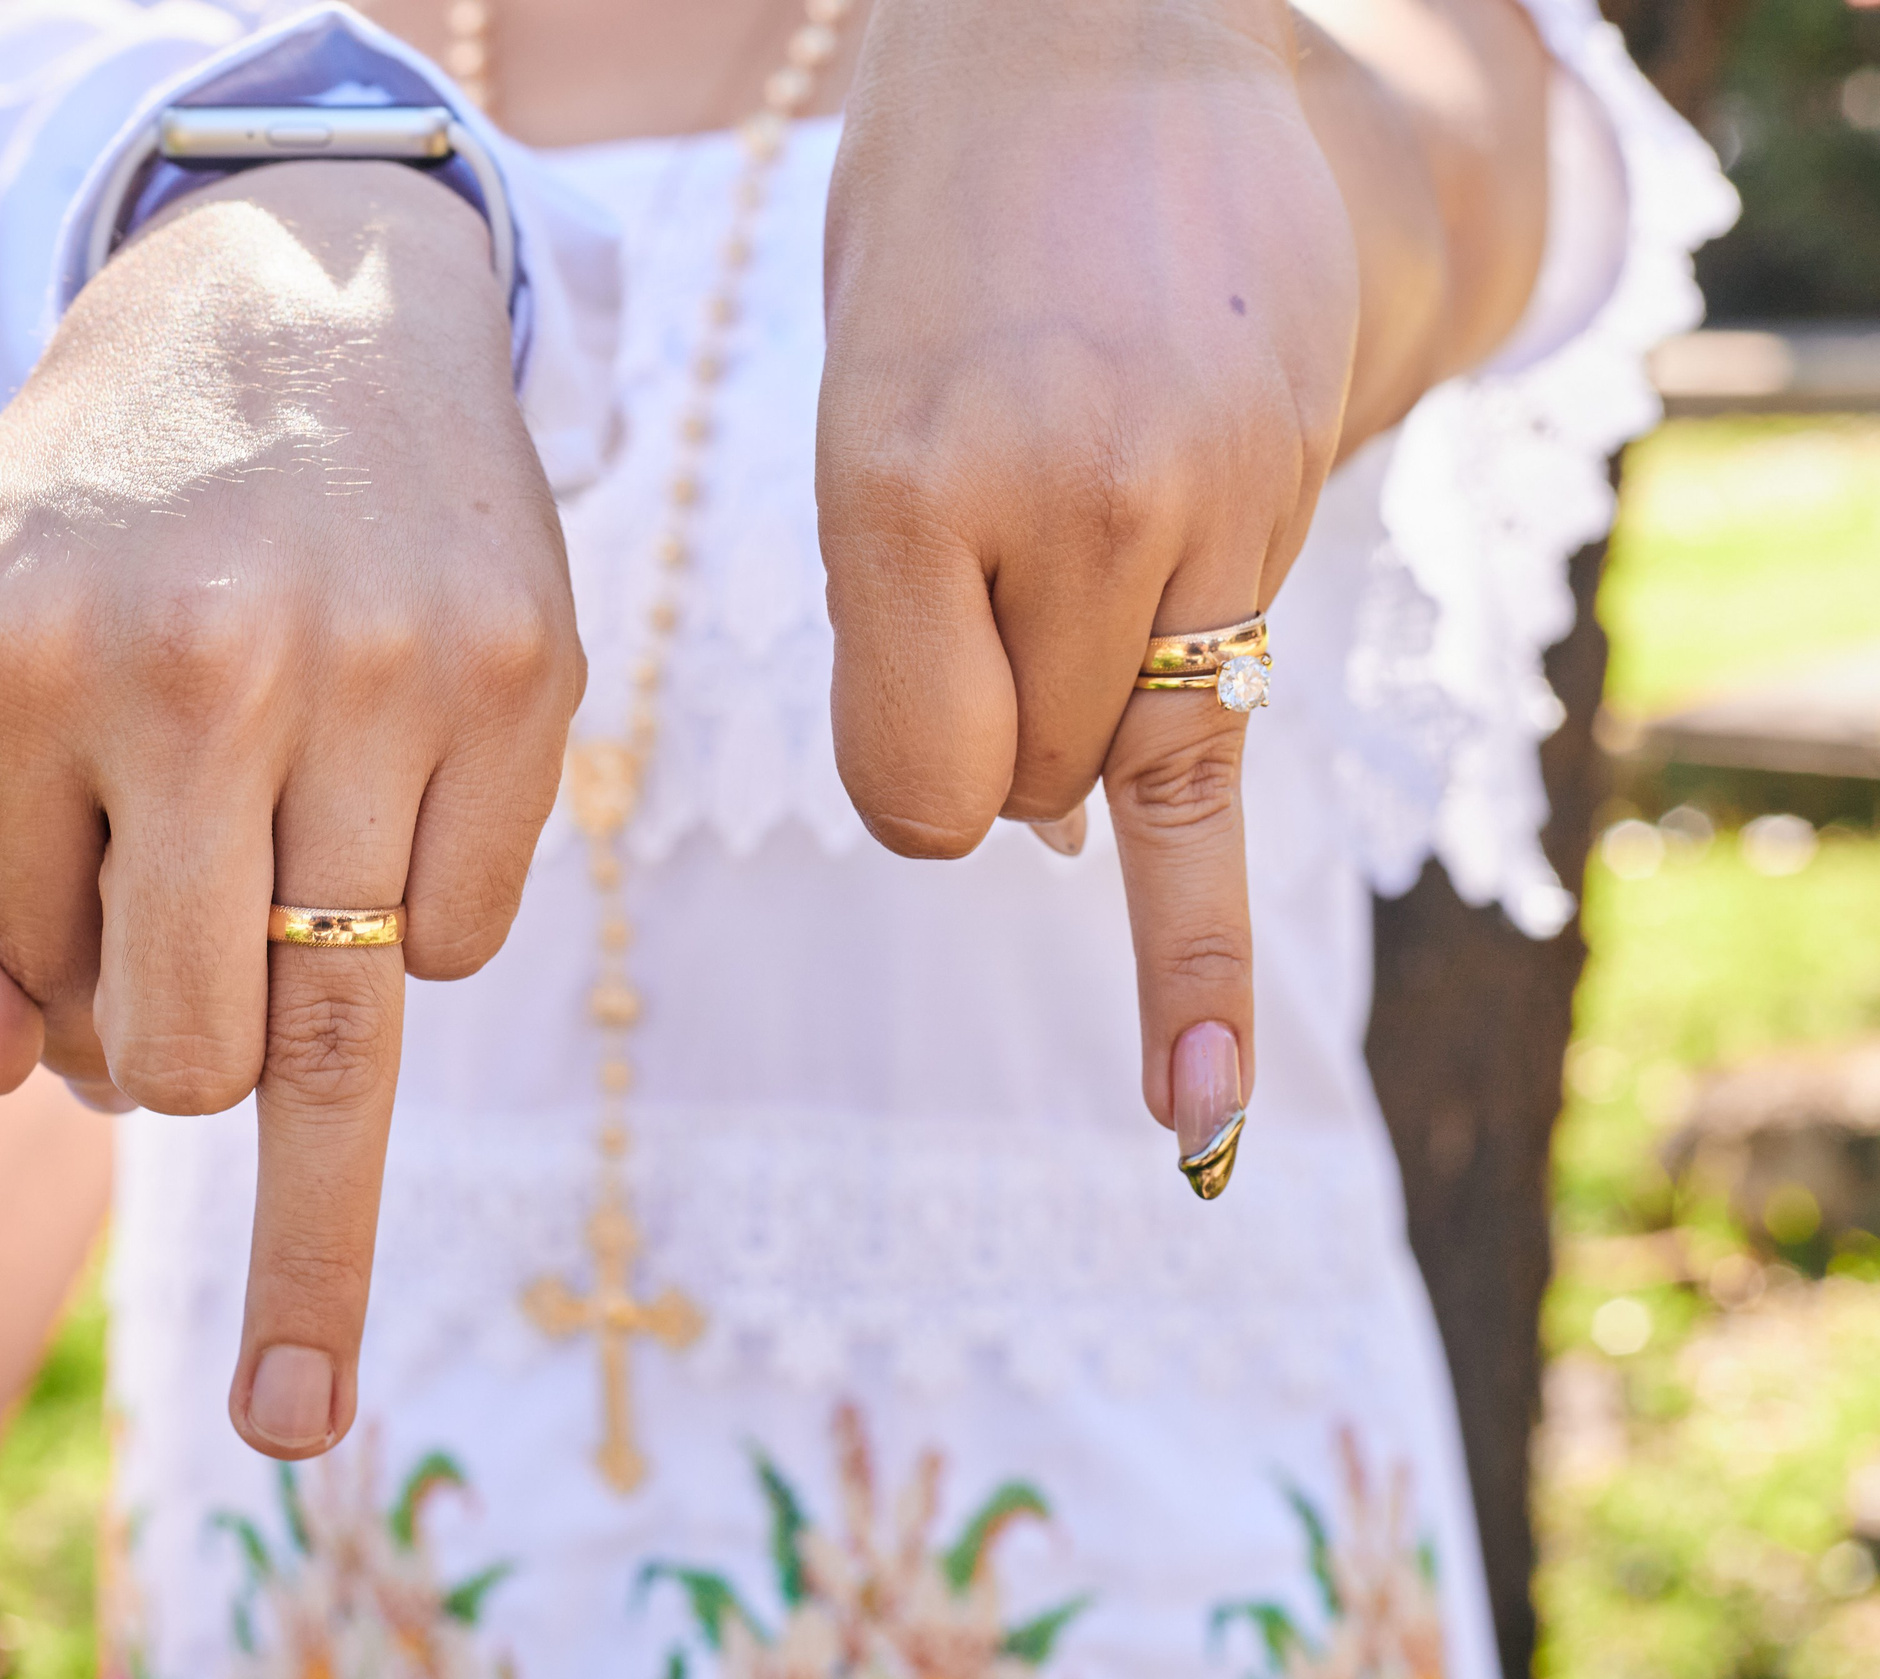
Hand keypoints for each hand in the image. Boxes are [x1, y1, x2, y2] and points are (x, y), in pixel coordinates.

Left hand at [0, 161, 579, 1456]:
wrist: (300, 308)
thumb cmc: (85, 524)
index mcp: (16, 654)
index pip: (33, 976)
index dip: (49, 957)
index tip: (77, 865)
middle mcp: (204, 659)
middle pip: (192, 1063)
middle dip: (172, 1058)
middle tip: (181, 972)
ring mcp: (389, 668)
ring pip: (344, 1034)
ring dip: (295, 1016)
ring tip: (284, 937)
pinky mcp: (527, 674)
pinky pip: (469, 949)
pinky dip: (417, 925)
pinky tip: (384, 807)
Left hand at [817, 0, 1359, 1153]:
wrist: (1111, 43)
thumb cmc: (939, 239)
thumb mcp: (857, 413)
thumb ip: (906, 626)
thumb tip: (1019, 829)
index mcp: (900, 486)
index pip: (904, 788)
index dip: (905, 768)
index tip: (914, 687)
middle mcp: (1058, 514)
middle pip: (1011, 791)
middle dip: (996, 728)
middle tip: (1008, 560)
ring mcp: (1195, 518)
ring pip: (1114, 770)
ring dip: (1092, 718)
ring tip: (1093, 541)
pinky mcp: (1284, 515)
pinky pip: (1227, 776)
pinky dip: (1201, 961)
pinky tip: (1200, 1109)